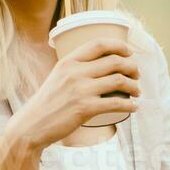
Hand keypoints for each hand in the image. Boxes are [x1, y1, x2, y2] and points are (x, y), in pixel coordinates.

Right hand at [7, 38, 139, 151]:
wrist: (32, 125)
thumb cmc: (47, 104)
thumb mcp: (57, 77)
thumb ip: (74, 70)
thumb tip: (97, 67)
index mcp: (68, 61)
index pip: (99, 44)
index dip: (119, 45)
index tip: (129, 52)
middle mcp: (75, 72)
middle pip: (115, 61)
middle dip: (132, 67)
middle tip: (137, 74)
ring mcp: (81, 90)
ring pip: (119, 80)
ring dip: (134, 86)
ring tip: (137, 91)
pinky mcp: (85, 108)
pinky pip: (116, 103)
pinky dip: (130, 105)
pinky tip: (134, 107)